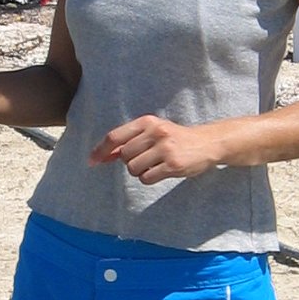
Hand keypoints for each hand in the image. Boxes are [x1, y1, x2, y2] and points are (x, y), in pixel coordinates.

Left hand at [89, 114, 222, 182]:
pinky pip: (146, 178)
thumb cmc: (175, 138)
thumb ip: (129, 141)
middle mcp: (156, 132)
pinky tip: (162, 171)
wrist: (207, 143)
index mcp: (148, 121)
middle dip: (130, 161)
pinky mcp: (172, 165)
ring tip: (155, 164)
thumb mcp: (153, 132)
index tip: (91, 161)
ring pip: (133, 168)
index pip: (115, 136)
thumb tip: (102, 155)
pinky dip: (150, 178)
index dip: (101, 150)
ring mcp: (165, 149)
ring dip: (140, 171)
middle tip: (147, 158)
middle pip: (124, 156)